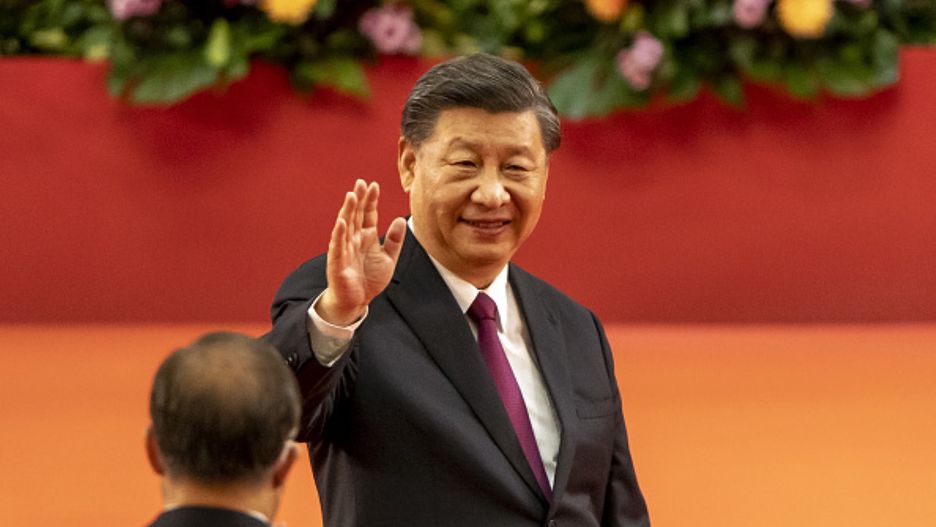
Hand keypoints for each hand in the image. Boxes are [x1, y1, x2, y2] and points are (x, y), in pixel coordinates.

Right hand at [317, 179, 405, 325]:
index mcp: (367, 237)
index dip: (371, 200)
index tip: (374, 185)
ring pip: (346, 226)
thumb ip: (395, 240)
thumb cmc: (369, 279)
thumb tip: (400, 219)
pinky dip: (339, 234)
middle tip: (361, 182)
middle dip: (359, 199)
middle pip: (356, 215)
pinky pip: (338, 246)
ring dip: (348, 211)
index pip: (368, 214)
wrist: (357, 302)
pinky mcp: (337, 262)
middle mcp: (354, 239)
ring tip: (351, 195)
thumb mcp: (388, 258)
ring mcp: (344, 249)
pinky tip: (341, 222)